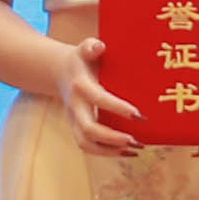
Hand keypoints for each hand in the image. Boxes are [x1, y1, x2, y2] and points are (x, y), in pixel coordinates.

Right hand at [53, 41, 143, 158]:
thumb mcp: (84, 48)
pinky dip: (108, 153)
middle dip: (112, 138)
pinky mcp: (77, 129)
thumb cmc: (81, 59)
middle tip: (135, 140)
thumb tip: (100, 46)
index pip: (98, 99)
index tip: (139, 116)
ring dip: (110, 151)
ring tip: (135, 149)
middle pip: (88, 129)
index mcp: (80, 86)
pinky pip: (89, 147)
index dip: (118, 108)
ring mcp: (73, 120)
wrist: (59, 71)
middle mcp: (75, 106)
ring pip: (86, 143)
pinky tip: (129, 152)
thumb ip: (91, 46)